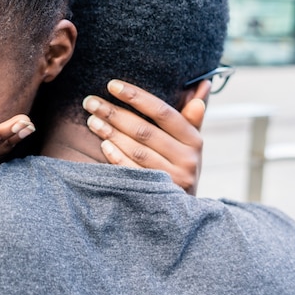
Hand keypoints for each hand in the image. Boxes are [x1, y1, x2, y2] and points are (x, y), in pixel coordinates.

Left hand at [82, 79, 210, 194]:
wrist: (183, 212)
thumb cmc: (180, 164)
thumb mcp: (189, 142)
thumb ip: (191, 115)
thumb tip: (204, 83)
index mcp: (194, 139)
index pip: (162, 112)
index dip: (136, 97)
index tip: (112, 85)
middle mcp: (187, 159)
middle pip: (144, 131)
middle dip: (114, 113)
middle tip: (91, 102)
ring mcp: (172, 179)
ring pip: (136, 151)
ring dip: (111, 133)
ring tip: (92, 120)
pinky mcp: (157, 195)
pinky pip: (132, 172)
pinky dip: (116, 157)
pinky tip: (103, 144)